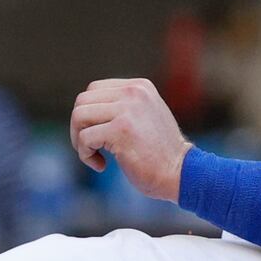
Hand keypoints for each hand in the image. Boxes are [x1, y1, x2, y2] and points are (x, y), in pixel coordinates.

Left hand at [69, 77, 189, 202]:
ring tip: (94, 156)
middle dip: (78, 127)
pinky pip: (85, 138)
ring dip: (79, 140)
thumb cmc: (161, 153)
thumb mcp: (145, 117)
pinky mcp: (121, 130)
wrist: (182, 173)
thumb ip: (122, 107)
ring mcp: (127, 110)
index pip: (93, 89)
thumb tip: (86, 110)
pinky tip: (102, 166)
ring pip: (79, 116)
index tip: (97, 136)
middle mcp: (133, 92)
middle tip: (90, 148)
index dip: (88, 114)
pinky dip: (86, 155)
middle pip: (82, 101)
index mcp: (139, 87)